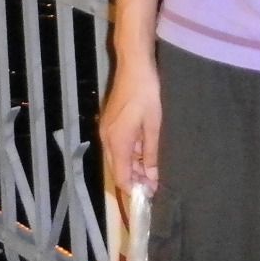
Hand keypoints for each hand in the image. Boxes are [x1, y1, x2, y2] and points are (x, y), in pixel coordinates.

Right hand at [99, 55, 162, 207]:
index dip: (134, 190)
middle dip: (134, 179)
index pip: (121, 177)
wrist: (134, 65)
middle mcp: (107, 139)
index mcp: (117, 142)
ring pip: (118, 157)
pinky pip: (117, 146)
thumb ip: (151, 153)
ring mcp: (106, 130)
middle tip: (153, 184)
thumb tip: (151, 178)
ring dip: (133, 166)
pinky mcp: (109, 122)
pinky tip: (144, 152)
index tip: (149, 195)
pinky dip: (129, 153)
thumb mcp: (154, 125)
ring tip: (152, 170)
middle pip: (118, 169)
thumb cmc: (147, 93)